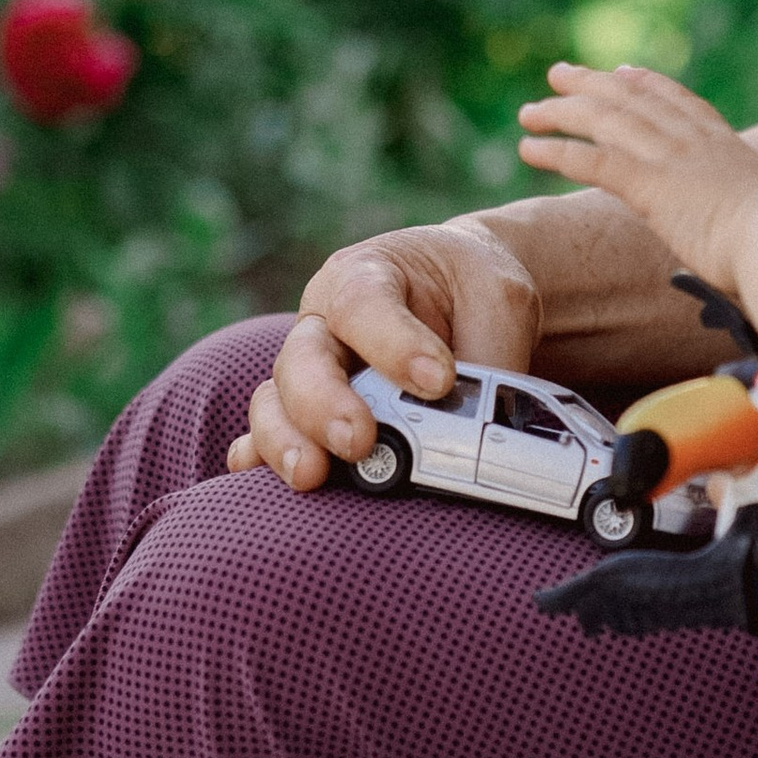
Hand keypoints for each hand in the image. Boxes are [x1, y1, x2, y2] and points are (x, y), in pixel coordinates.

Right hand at [228, 216, 545, 490]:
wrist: (460, 297)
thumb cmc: (472, 292)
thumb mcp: (499, 302)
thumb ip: (491, 358)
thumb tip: (486, 431)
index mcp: (366, 277)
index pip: (365, 304)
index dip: (394, 344)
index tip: (439, 380)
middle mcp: (324, 325)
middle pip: (303, 360)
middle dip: (324, 404)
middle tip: (359, 441)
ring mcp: (306, 373)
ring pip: (275, 404)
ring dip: (287, 442)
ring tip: (312, 475)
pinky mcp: (304, 418)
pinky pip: (268, 439)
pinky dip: (261, 459)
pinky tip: (258, 480)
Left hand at [518, 64, 757, 286]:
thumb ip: (744, 223)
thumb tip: (743, 250)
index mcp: (725, 145)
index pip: (679, 101)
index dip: (646, 84)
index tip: (623, 72)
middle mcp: (694, 140)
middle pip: (632, 99)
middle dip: (592, 83)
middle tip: (559, 73)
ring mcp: (671, 157)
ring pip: (604, 120)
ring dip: (562, 112)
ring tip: (530, 111)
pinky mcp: (649, 184)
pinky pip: (592, 159)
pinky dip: (556, 150)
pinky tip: (529, 148)